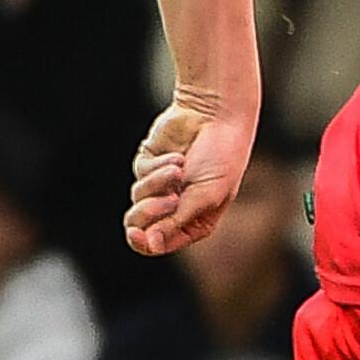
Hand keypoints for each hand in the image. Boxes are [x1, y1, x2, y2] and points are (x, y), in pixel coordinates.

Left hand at [125, 97, 256, 257]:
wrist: (216, 116)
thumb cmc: (221, 158)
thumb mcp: (205, 196)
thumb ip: (176, 222)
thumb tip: (151, 244)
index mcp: (193, 223)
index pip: (159, 243)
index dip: (145, 242)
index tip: (140, 234)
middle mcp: (176, 207)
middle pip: (141, 224)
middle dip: (150, 212)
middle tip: (169, 199)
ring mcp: (161, 184)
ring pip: (138, 198)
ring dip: (158, 184)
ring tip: (179, 169)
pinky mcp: (150, 163)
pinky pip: (141, 174)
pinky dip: (158, 166)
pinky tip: (177, 156)